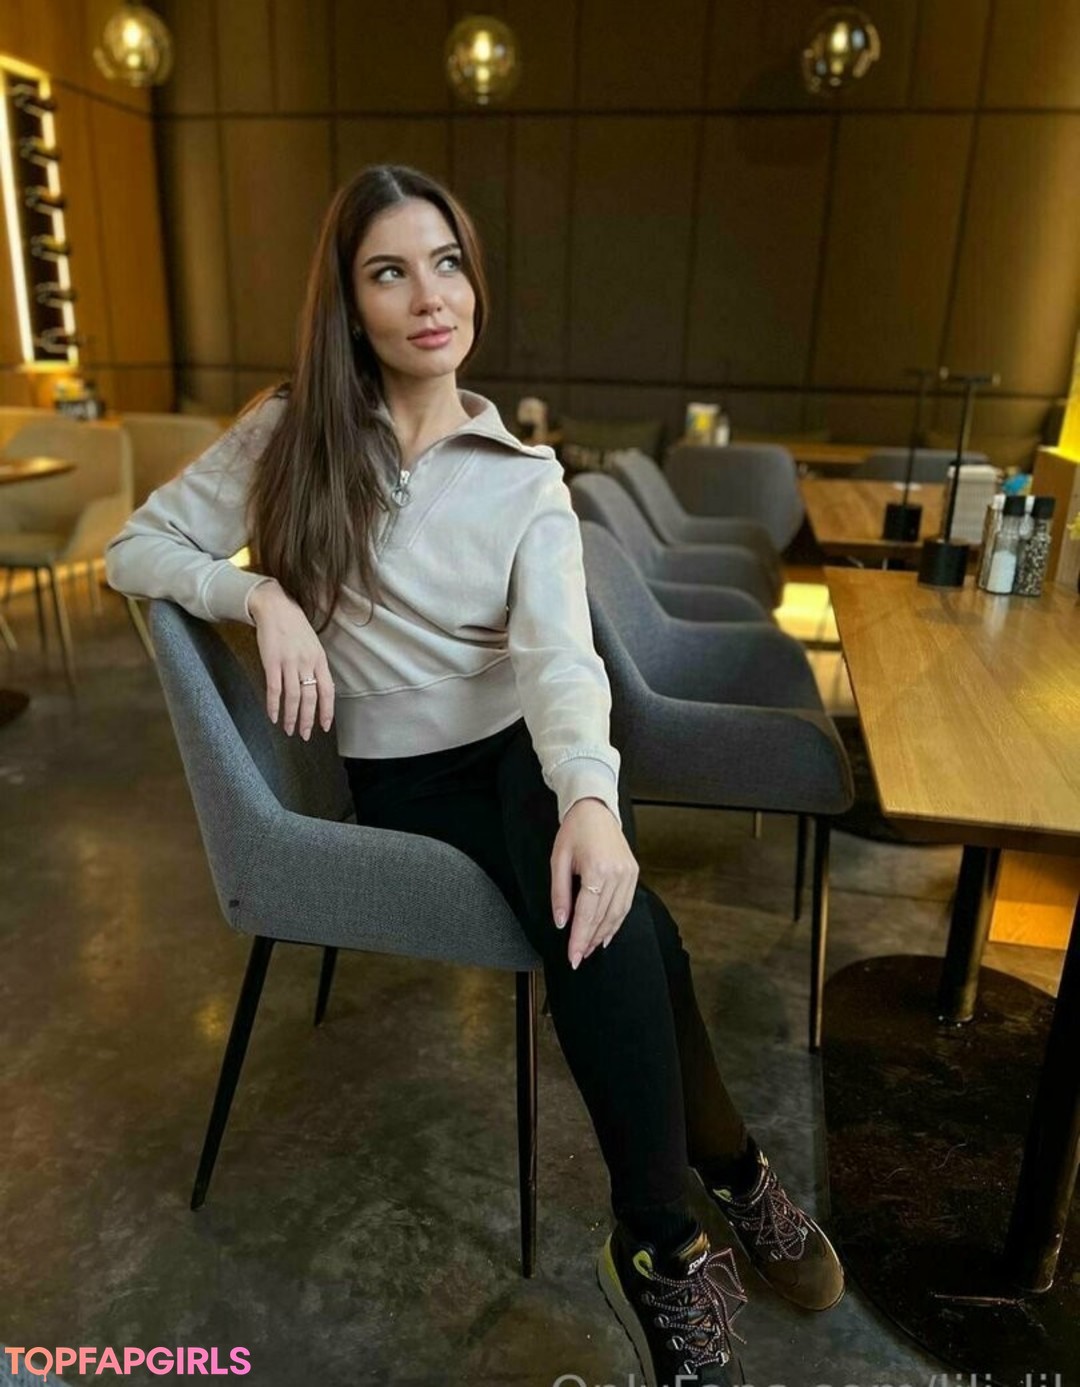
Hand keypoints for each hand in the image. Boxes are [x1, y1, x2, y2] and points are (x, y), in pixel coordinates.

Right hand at [248, 580, 333, 738]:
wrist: (275, 607)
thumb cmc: (295, 626)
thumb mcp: (313, 645)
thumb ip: (315, 666)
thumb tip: (318, 688)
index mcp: (319, 659)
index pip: (327, 691)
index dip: (326, 711)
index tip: (324, 727)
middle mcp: (307, 663)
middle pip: (310, 698)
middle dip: (307, 720)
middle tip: (304, 735)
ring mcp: (289, 663)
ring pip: (293, 697)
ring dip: (291, 717)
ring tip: (289, 730)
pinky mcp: (271, 662)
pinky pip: (274, 689)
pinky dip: (274, 705)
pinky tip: (273, 717)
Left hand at [550, 798, 638, 969]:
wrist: (595, 810)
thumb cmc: (574, 832)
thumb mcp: (558, 860)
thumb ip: (560, 894)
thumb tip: (561, 923)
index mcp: (598, 869)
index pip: (588, 914)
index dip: (579, 938)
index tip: (572, 957)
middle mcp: (617, 874)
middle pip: (603, 917)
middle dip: (589, 941)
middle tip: (577, 958)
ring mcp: (629, 874)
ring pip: (617, 915)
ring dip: (603, 935)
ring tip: (589, 949)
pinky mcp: (633, 873)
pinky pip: (625, 905)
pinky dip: (615, 922)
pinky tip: (606, 934)